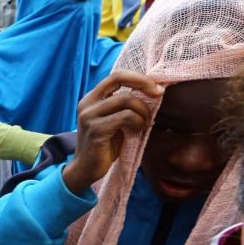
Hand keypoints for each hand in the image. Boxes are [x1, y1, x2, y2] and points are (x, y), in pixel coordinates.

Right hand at [63, 70, 162, 194]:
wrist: (86, 169)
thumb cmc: (105, 145)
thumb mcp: (114, 120)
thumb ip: (124, 106)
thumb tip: (152, 91)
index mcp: (91, 99)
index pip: (116, 75)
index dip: (138, 77)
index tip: (156, 88)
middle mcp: (87, 104)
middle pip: (120, 79)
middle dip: (144, 85)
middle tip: (159, 96)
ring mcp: (89, 116)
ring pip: (125, 99)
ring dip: (142, 110)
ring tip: (145, 123)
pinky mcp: (96, 129)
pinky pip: (125, 117)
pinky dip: (137, 121)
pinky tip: (138, 130)